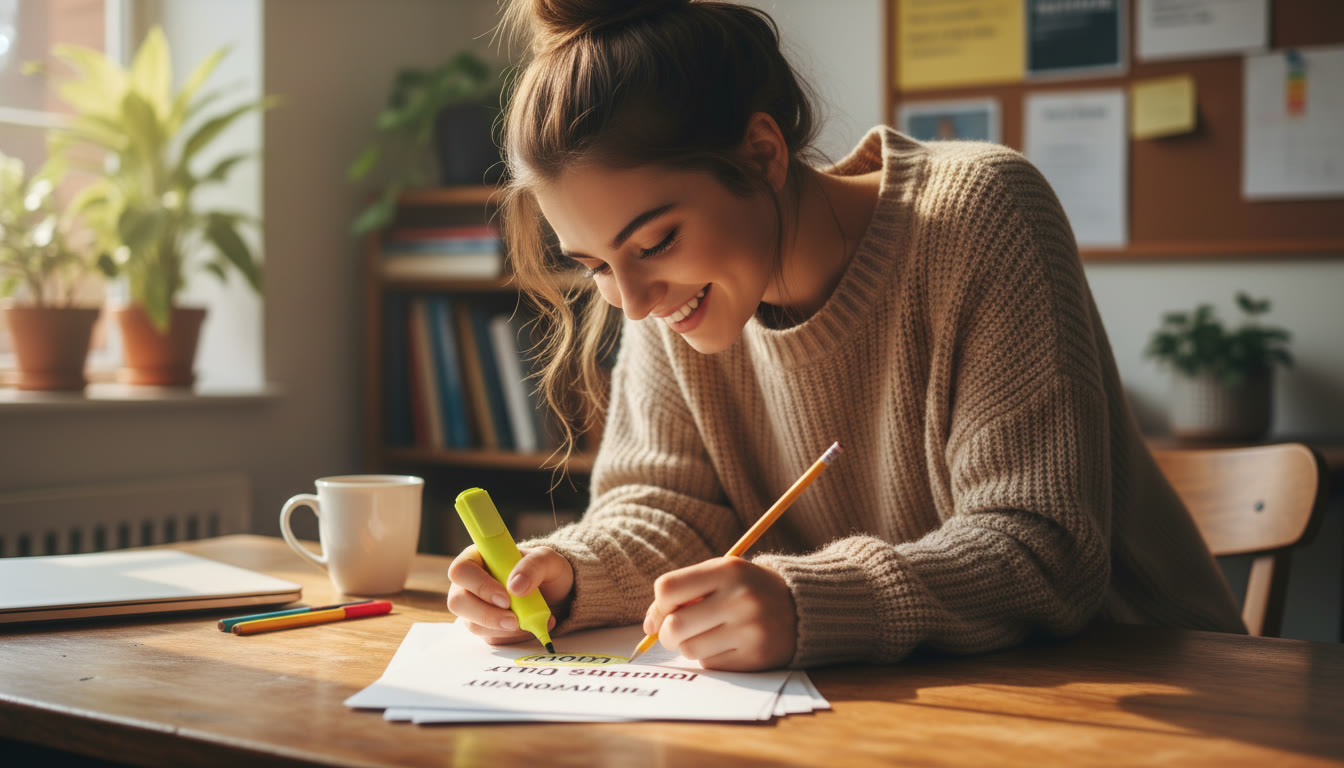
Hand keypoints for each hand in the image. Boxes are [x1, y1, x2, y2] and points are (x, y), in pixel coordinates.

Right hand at [447, 545, 573, 644]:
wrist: (555, 594)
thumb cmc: (544, 570)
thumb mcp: (548, 560)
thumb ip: (534, 566)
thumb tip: (515, 586)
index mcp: (477, 559)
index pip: (462, 570)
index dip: (480, 586)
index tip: (506, 598)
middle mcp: (468, 584)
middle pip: (457, 602)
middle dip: (486, 615)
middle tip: (514, 621)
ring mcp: (474, 608)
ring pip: (473, 625)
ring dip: (503, 629)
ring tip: (532, 621)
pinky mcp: (485, 628)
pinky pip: (491, 638)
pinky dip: (513, 636)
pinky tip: (530, 626)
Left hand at [643, 557, 796, 670]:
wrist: (802, 607)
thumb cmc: (748, 589)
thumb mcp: (721, 575)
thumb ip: (684, 592)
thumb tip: (648, 626)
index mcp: (728, 570)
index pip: (667, 589)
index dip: (659, 605)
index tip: (666, 611)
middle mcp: (739, 598)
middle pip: (674, 626)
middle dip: (667, 633)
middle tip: (676, 632)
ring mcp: (749, 629)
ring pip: (690, 650)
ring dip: (689, 646)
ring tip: (707, 636)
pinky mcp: (756, 656)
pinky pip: (711, 665)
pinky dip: (710, 658)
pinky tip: (727, 645)